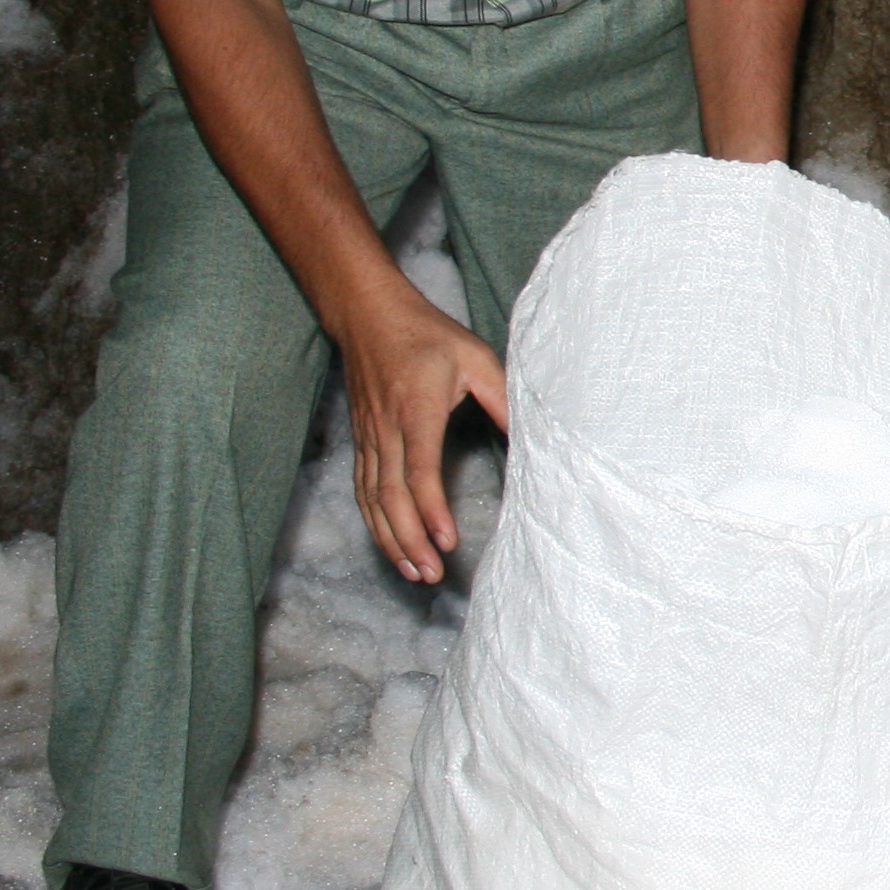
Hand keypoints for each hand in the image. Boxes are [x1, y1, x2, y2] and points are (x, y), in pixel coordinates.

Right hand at [331, 276, 508, 584]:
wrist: (368, 315)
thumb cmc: (427, 335)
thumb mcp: (476, 357)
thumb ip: (501, 398)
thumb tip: (528, 436)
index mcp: (417, 409)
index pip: (419, 470)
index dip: (430, 509)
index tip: (447, 540)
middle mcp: (386, 429)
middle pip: (390, 496)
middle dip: (409, 540)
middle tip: (431, 574)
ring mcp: (368, 437)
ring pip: (371, 499)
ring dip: (390, 539)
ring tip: (414, 572)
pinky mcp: (361, 440)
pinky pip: (362, 489)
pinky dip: (373, 522)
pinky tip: (390, 544)